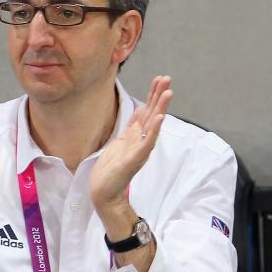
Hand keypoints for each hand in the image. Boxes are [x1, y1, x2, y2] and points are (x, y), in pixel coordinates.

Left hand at [90, 75, 171, 212]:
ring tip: (168, 93)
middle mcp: (140, 140)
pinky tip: (159, 118)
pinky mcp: (135, 159)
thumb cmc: (110, 170)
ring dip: (160, 108)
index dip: (152, 95)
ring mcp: (139, 149)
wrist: (103, 192)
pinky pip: (146, 142)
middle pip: (152, 113)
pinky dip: (153, 130)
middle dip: (158, 96)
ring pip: (152, 125)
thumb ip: (131, 127)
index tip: (159, 79)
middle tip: (167, 78)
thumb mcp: (120, 142)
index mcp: (135, 135)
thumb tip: (140, 110)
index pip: (146, 111)